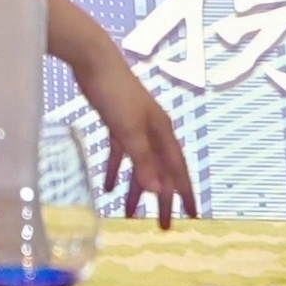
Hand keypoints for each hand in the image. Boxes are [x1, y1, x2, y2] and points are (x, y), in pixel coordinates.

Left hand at [78, 57, 197, 224]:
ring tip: (131, 215)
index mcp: (162, 132)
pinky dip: (114, 171)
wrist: (92, 59)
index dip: (185, 193)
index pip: (178, 170)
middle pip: (161, 171)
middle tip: (163, 227)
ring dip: (136, 189)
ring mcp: (134, 126)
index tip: (193, 216)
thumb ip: (142, 160)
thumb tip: (159, 191)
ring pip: (140, 165)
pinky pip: (119, 153)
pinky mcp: (115, 122)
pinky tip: (108, 188)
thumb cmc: (114, 91)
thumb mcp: (129, 130)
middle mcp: (153, 130)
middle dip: (162, 200)